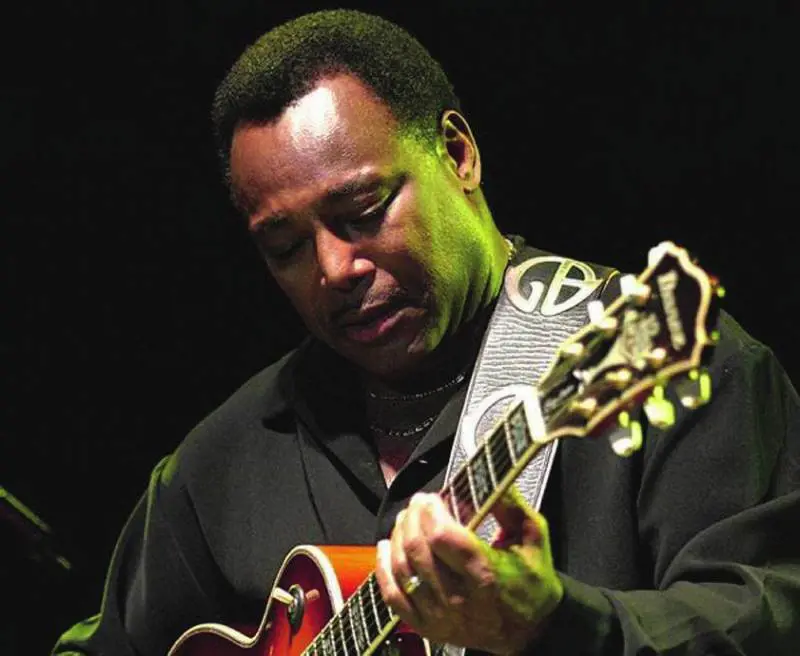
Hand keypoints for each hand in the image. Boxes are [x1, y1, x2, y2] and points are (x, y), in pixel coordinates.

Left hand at [375, 489, 563, 654]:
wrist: (529, 629)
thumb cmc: (530, 581)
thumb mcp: (533, 536)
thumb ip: (510, 504)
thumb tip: (487, 479)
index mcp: (487, 573)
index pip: (443, 537)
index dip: (430, 511)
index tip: (432, 498)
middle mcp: (461, 598)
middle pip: (417, 549)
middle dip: (412, 518)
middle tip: (418, 504)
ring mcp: (441, 615)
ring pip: (402, 570)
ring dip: (397, 537)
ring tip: (405, 520)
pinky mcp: (428, 627)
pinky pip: (393, 597)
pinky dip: (383, 570)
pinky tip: (385, 548)